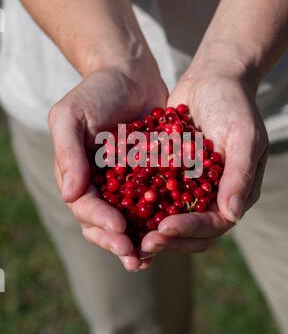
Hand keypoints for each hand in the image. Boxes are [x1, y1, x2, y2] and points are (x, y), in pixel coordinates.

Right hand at [48, 65, 167, 270]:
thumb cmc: (96, 92)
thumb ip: (68, 152)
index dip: (99, 220)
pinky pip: (154, 206)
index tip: (118, 228)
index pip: (84, 206)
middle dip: (117, 241)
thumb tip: (69, 197)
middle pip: (103, 224)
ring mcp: (124, 187)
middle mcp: (99, 187)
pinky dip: (160, 222)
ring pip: (128, 222)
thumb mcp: (71, 115)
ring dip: (138, 242)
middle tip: (134, 255)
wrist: (130, 76)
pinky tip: (172, 234)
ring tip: (150, 258)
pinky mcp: (150, 180)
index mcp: (77, 176)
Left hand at [140, 67, 267, 255]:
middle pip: (189, 231)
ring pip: (168, 219)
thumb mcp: (244, 136)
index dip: (189, 229)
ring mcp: (188, 188)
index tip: (164, 228)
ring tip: (125, 233)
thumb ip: (239, 174)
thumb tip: (233, 215)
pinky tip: (116, 209)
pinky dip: (138, 206)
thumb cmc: (235, 105)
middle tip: (142, 243)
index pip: (213, 224)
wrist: (212, 79)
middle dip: (166, 239)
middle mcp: (211, 197)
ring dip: (149, 229)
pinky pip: (153, 196)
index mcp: (234, 193)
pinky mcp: (168, 175)